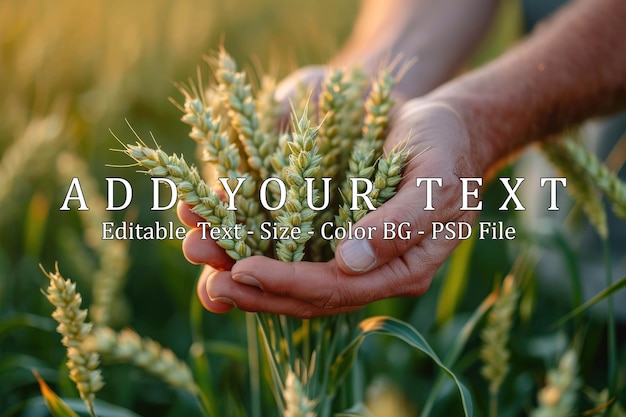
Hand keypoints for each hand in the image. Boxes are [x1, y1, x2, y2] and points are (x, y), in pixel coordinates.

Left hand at [182, 98, 486, 317]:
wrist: (438, 125)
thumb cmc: (444, 148)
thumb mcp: (435, 179)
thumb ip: (400, 222)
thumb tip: (347, 262)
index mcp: (400, 269)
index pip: (337, 289)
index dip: (289, 283)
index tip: (244, 270)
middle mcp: (369, 271)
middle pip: (306, 294)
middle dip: (255, 288)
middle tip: (209, 280)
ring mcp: (347, 254)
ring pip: (290, 274)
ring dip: (243, 269)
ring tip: (198, 254)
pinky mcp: (329, 231)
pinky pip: (286, 244)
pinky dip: (250, 238)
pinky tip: (216, 228)